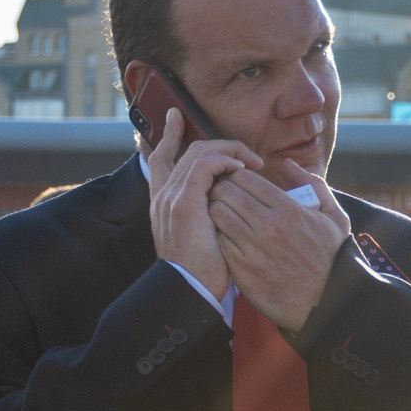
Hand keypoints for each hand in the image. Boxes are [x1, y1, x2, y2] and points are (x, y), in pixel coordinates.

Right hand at [147, 108, 257, 301]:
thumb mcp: (204, 239)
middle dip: (212, 140)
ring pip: (197, 153)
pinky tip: (242, 169)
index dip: (168, 137)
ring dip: (228, 152)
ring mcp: (170, 198)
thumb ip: (208, 216)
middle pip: (181, 150)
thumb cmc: (203, 274)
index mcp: (164, 205)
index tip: (176, 118)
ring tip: (250, 162)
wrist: (190, 293)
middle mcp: (163, 197)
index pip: (160, 160)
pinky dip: (224, 161)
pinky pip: (202, 165)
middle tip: (244, 152)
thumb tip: (227, 204)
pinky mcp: (184, 203)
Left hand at [208, 167, 351, 331]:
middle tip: (222, 193)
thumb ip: (313, 185)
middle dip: (220, 187)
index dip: (236, 174)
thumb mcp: (334, 217)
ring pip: (216, 214)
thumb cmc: (332, 259)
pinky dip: (217, 235)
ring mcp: (253, 249)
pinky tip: (223, 235)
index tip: (237, 181)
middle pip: (225, 192)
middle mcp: (268, 226)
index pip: (245, 178)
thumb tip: (289, 164)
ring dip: (215, 209)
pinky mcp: (242, 270)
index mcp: (288, 209)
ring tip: (220, 212)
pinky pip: (218, 242)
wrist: (326, 304)